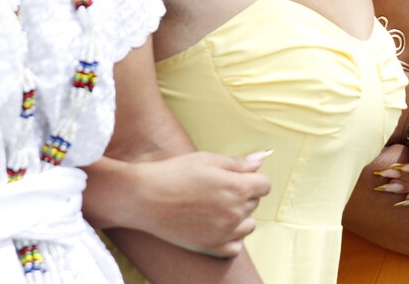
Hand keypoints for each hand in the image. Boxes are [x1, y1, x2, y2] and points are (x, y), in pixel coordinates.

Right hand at [132, 151, 270, 256]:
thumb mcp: (209, 160)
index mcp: (238, 188)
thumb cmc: (175, 174)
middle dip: (243, 194)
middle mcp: (234, 212)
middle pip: (255, 202)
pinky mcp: (210, 247)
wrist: (143, 197)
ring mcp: (223, 232)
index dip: (252, 179)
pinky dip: (231, 238)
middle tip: (217, 189)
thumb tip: (261, 160)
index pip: (265, 185)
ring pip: (248, 224)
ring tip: (216, 207)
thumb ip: (239, 163)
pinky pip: (235, 247)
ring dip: (239, 216)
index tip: (237, 177)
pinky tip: (217, 227)